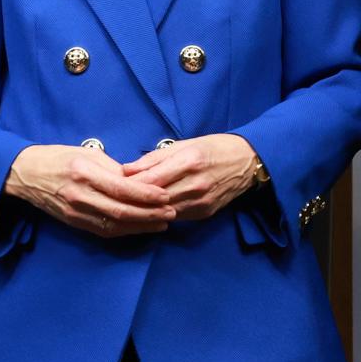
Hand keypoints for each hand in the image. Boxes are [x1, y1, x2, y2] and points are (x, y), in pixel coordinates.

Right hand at [4, 144, 175, 237]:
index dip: (146, 195)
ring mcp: (76, 212)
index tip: (165, 196)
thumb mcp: (86, 153)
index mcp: (84, 172)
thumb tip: (138, 181)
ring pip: (114, 225)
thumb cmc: (58, 157)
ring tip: (162, 223)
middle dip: (149, 214)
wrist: (24, 174)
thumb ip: (112, 169)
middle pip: (121, 211)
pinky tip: (140, 228)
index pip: (121, 188)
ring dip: (141, 226)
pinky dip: (124, 231)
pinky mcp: (74, 223)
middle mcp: (80, 195)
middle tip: (171, 213)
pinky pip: (103, 231)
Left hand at [120, 134, 260, 221]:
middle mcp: (195, 184)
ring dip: (145, 210)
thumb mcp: (183, 144)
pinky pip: (176, 217)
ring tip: (129, 206)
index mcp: (188, 162)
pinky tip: (151, 209)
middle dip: (133, 200)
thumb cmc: (212, 148)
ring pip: (163, 212)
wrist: (246, 162)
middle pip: (154, 199)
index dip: (129, 186)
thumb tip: (126, 170)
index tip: (113, 185)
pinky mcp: (204, 213)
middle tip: (115, 199)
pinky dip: (162, 214)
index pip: (150, 181)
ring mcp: (201, 202)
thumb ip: (153, 158)